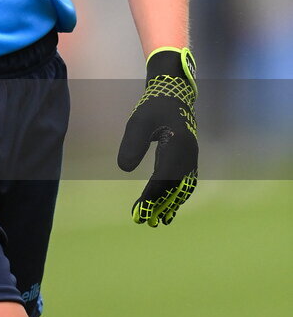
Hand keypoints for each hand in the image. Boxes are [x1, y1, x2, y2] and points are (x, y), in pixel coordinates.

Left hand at [118, 47, 197, 225]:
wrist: (173, 95)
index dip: (153, 193)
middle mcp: (189, 155)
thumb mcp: (138, 122)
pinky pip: (185, 181)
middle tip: (146, 221)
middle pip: (175, 185)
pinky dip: (177, 195)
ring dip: (171, 203)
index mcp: (177, 145)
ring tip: (160, 220)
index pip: (164, 176)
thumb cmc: (153, 108)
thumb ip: (132, 144)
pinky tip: (169, 205)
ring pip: (183, 186)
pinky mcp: (190, 159)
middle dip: (161, 204)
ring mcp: (192, 158)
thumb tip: (124, 169)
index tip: (141, 208)